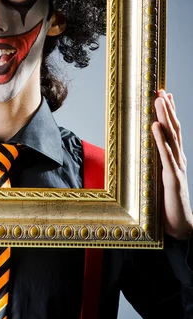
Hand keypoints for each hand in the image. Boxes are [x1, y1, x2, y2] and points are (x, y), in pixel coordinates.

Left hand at [152, 90, 192, 238]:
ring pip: (171, 138)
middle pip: (173, 129)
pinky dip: (159, 140)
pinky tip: (154, 126)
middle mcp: (178, 160)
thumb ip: (153, 163)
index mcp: (174, 158)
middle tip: (161, 90)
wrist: (178, 227)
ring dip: (165, 117)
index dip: (169, 111)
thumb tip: (141, 147)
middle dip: (167, 109)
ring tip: (159, 100)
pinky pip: (166, 156)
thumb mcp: (158, 178)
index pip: (172, 130)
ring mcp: (177, 168)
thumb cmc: (166, 203)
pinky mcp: (173, 180)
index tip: (162, 93)